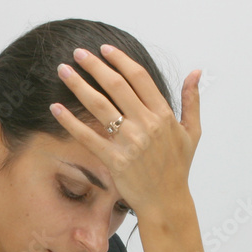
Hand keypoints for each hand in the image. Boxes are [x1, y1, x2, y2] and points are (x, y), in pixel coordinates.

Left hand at [50, 44, 201, 219]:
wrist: (167, 202)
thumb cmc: (178, 168)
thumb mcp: (192, 132)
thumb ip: (192, 100)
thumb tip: (196, 72)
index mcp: (164, 114)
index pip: (139, 78)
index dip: (120, 60)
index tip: (105, 49)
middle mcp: (147, 125)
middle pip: (116, 86)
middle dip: (95, 66)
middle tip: (78, 53)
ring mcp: (130, 142)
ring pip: (100, 106)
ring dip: (79, 85)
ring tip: (63, 71)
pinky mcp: (115, 161)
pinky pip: (88, 137)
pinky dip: (70, 121)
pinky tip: (55, 108)